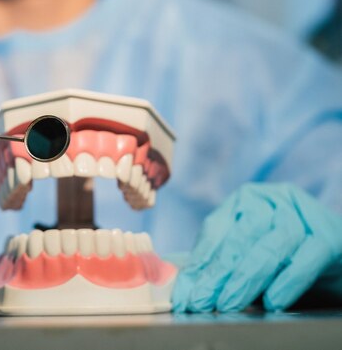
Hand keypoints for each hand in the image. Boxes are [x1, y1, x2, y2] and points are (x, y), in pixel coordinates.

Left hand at [172, 183, 341, 311]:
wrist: (333, 259)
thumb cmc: (283, 256)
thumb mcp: (246, 254)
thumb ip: (214, 265)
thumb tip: (178, 284)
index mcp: (243, 201)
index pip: (215, 230)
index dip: (198, 263)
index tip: (185, 293)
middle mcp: (270, 201)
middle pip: (240, 236)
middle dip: (218, 272)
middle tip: (203, 300)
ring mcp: (300, 214)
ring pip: (270, 244)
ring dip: (248, 277)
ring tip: (230, 303)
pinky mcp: (329, 234)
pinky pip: (306, 257)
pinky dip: (287, 281)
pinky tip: (273, 301)